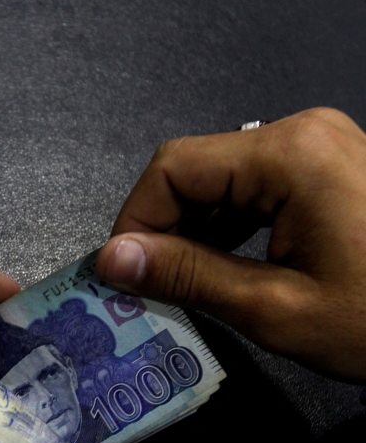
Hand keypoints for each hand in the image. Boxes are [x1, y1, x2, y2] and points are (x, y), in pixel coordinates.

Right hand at [96, 108, 365, 382]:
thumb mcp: (275, 308)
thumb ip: (186, 276)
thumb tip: (114, 260)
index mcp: (291, 154)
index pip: (173, 168)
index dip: (134, 221)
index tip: (119, 273)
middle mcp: (304, 134)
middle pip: (195, 170)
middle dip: (163, 229)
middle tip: (147, 287)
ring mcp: (320, 147)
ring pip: (221, 180)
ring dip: (193, 231)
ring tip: (183, 285)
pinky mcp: (327, 167)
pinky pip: (254, 187)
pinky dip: (227, 227)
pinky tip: (221, 267)